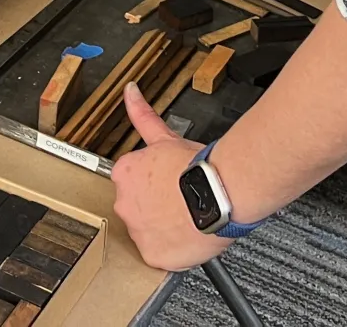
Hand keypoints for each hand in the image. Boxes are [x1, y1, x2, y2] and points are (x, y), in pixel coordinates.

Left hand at [111, 85, 230, 270]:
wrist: (221, 192)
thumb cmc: (200, 167)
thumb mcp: (166, 136)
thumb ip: (142, 114)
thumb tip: (129, 91)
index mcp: (125, 174)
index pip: (131, 182)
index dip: (152, 184)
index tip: (167, 185)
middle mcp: (124, 203)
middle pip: (136, 207)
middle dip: (153, 205)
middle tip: (178, 201)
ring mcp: (137, 231)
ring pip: (146, 231)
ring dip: (161, 226)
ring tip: (185, 217)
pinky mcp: (152, 254)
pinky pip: (156, 255)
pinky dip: (169, 249)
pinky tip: (184, 235)